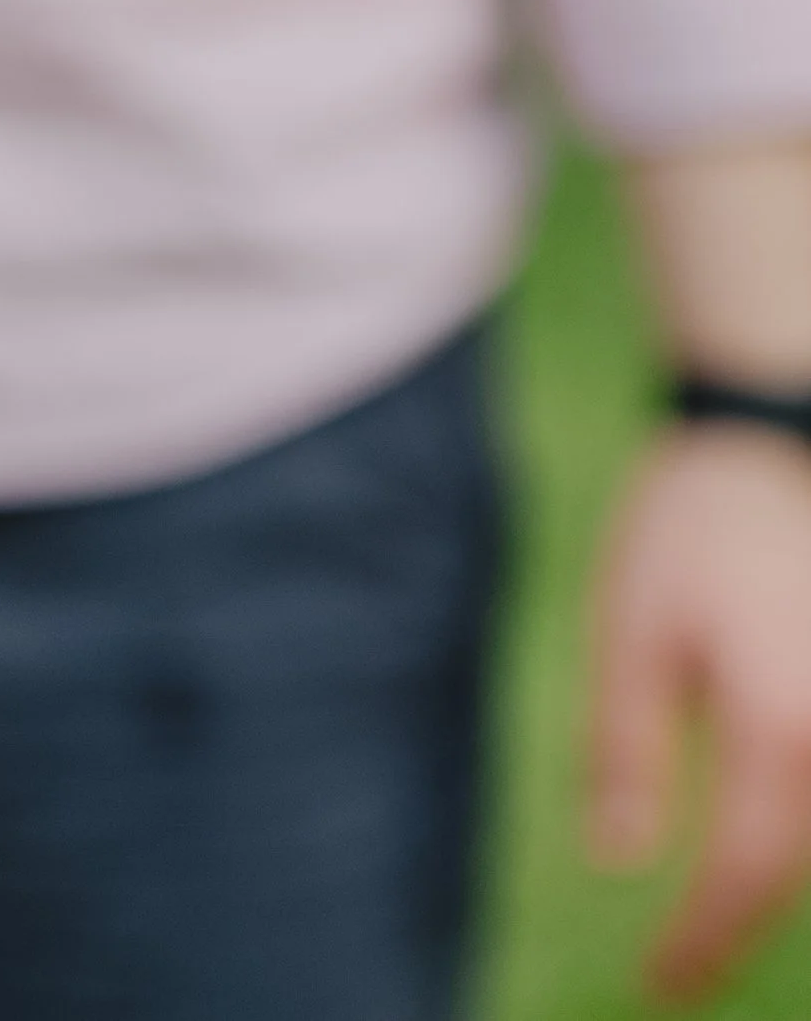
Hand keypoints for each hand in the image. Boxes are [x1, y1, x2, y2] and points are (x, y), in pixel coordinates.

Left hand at [587, 422, 810, 998]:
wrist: (763, 443)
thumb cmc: (689, 529)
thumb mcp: (630, 628)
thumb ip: (626, 746)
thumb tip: (617, 859)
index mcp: (781, 724)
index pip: (751, 876)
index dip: (707, 943)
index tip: (660, 987)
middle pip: (803, 869)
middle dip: (747, 924)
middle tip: (684, 963)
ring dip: (784, 875)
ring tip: (719, 918)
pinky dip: (803, 826)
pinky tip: (771, 839)